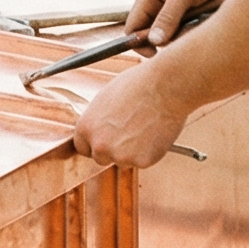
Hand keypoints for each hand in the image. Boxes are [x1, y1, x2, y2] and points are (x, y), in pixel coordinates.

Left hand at [71, 55, 190, 169]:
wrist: (165, 86)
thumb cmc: (138, 85)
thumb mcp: (105, 99)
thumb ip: (98, 120)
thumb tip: (98, 129)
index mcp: (86, 128)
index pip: (83, 148)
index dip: (96, 143)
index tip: (107, 139)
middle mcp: (99, 145)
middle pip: (101, 158)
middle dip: (113, 149)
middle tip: (129, 133)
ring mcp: (120, 155)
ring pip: (123, 161)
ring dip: (132, 152)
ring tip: (144, 128)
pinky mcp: (142, 161)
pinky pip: (143, 162)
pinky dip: (149, 152)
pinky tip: (154, 133)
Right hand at [123, 0, 248, 48]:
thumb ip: (168, 17)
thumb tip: (153, 41)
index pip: (133, 27)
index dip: (138, 42)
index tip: (154, 53)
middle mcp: (160, 6)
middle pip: (154, 37)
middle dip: (167, 41)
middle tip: (184, 35)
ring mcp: (178, 13)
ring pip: (174, 38)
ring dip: (185, 36)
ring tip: (201, 21)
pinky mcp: (194, 18)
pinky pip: (190, 34)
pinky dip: (197, 33)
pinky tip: (208, 22)